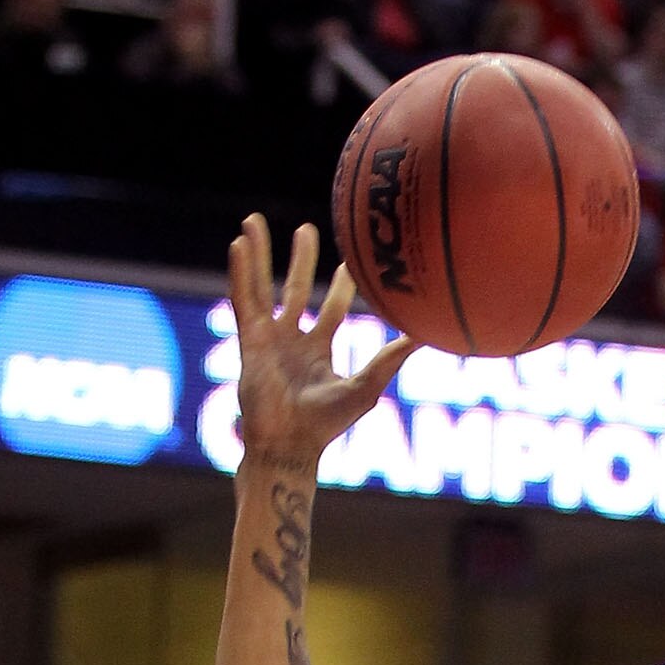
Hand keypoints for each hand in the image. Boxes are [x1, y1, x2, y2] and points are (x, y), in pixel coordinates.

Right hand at [227, 214, 410, 474]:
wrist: (290, 444)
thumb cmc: (327, 424)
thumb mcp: (366, 385)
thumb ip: (391, 358)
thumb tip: (425, 334)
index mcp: (318, 351)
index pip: (333, 309)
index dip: (342, 285)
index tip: (350, 259)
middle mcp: (292, 342)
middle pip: (296, 290)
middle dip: (300, 260)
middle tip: (306, 229)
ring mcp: (267, 340)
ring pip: (262, 287)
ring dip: (257, 254)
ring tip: (253, 220)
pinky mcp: (249, 341)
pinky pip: (243, 299)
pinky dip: (241, 271)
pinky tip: (239, 243)